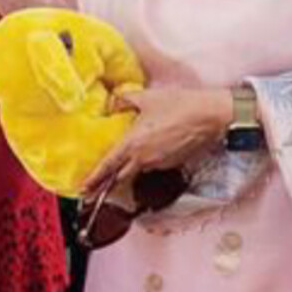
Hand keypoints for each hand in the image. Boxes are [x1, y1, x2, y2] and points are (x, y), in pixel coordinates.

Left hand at [83, 87, 233, 192]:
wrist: (208, 116)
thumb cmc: (177, 104)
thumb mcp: (146, 97)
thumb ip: (124, 100)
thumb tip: (112, 104)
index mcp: (132, 144)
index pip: (108, 165)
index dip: (94, 178)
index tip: (83, 189)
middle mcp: (143, 158)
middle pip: (120, 177)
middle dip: (105, 185)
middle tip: (92, 193)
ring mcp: (159, 163)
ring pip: (137, 170)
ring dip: (127, 170)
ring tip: (121, 167)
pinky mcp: (172, 163)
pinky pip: (153, 165)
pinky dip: (146, 162)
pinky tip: (149, 151)